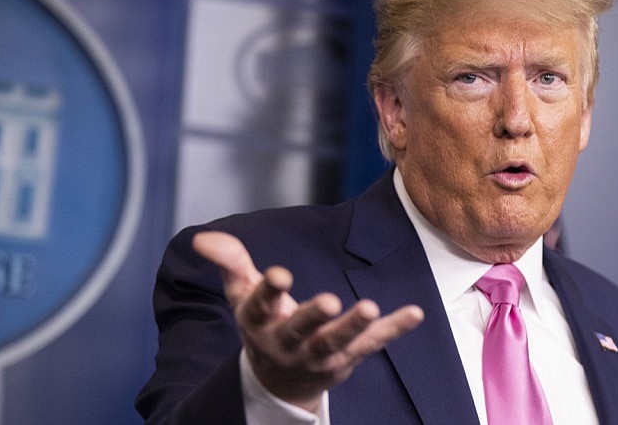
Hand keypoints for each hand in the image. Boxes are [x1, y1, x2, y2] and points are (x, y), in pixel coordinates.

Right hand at [192, 231, 423, 411]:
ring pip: (336, 343)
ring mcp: (319, 354)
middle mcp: (288, 342)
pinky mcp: (346, 358)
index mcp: (260, 323)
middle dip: (314, 317)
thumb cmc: (262, 324)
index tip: (279, 274)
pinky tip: (414, 313)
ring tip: (371, 309)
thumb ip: (230, 262)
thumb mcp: (242, 293)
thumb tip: (203, 237)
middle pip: (300, 330)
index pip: (260, 307)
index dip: (269, 291)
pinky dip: (394, 330)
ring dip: (354, 327)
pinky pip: (372, 344)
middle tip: (330, 302)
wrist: (279, 379)